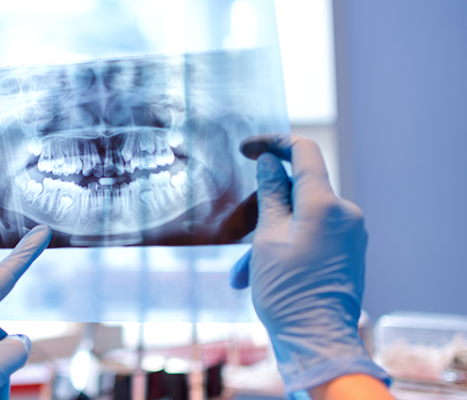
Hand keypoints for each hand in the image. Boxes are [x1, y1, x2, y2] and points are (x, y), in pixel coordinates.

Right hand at [229, 135, 389, 396]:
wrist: (318, 343)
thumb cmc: (289, 293)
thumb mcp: (267, 239)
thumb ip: (271, 195)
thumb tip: (269, 162)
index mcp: (325, 205)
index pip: (303, 152)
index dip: (273, 143)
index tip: (246, 148)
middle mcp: (344, 214)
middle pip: (297, 190)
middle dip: (262, 209)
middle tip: (235, 231)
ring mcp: (349, 234)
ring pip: (298, 218)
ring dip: (267, 238)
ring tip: (243, 274)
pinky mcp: (346, 252)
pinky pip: (310, 237)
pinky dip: (283, 248)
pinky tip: (258, 277)